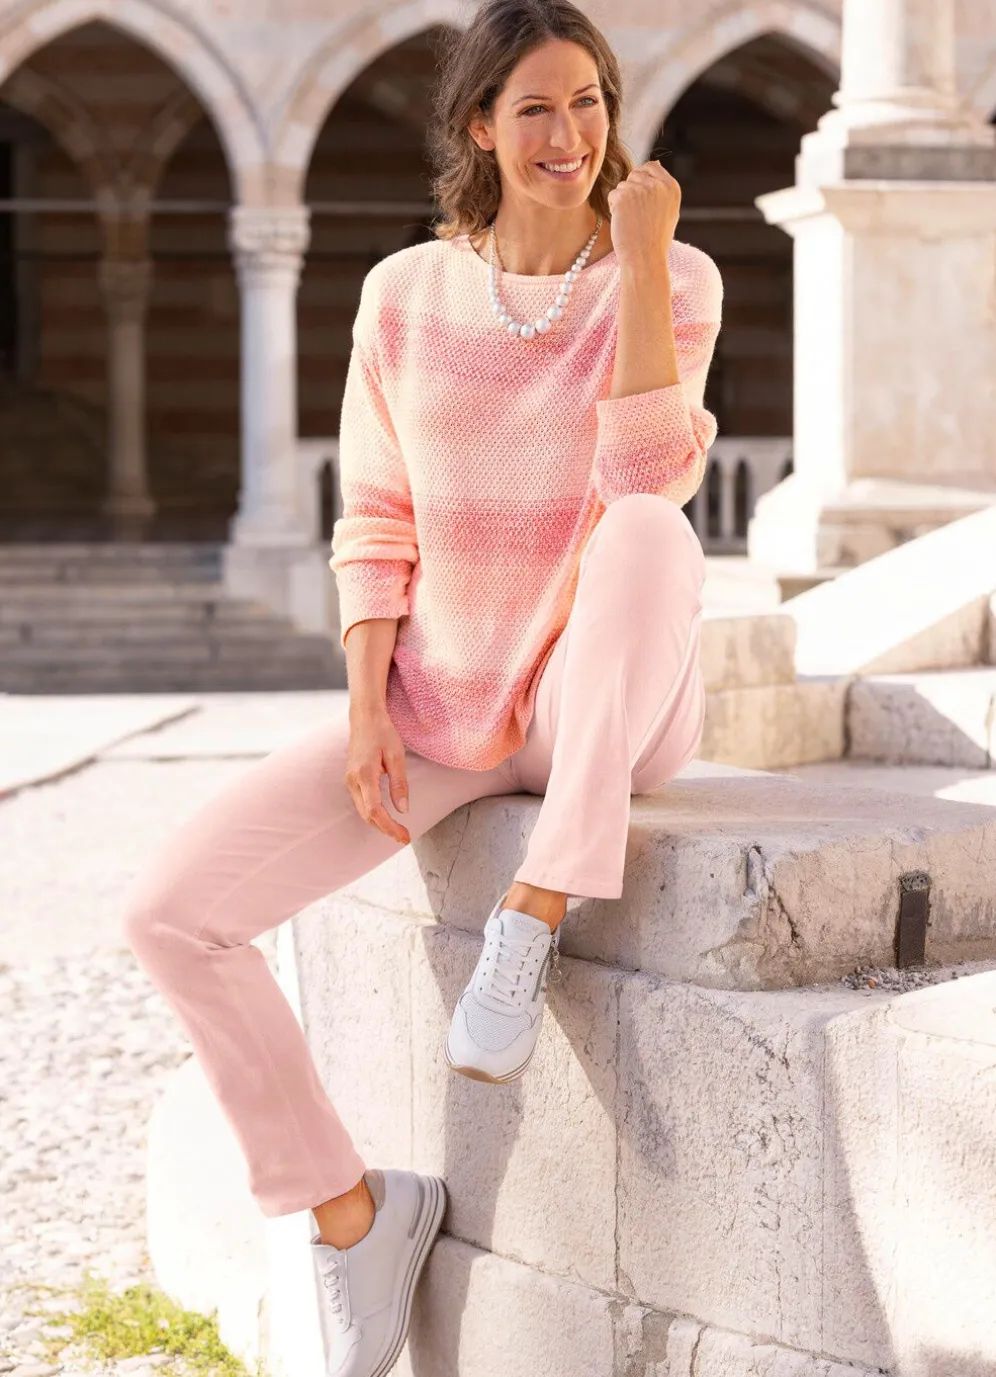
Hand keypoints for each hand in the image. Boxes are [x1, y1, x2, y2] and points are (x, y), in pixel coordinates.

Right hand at [345, 707, 410, 844]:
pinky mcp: (352, 779)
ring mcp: (350, 780)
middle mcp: (353, 781)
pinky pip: (361, 803)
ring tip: (398, 831)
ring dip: (380, 824)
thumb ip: (399, 784)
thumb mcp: (397, 756)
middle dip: (386, 830)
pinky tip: (386, 817)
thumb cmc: (383, 733)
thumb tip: (403, 810)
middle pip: (367, 815)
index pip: (375, 810)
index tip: (404, 836)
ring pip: (363, 811)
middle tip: (405, 838)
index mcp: (365, 775)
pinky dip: (374, 814)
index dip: (389, 827)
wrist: (365, 718)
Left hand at [606, 158, 679, 270]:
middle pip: (634, 175)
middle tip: (637, 216)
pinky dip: (614, 209)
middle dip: (631, 192)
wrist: (645, 259)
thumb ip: (663, 186)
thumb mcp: (669, 210)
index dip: (642, 182)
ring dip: (622, 202)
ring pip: (622, 186)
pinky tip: (624, 223)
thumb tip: (656, 162)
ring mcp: (641, 188)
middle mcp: (658, 184)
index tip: (641, 202)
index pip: (651, 167)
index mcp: (671, 186)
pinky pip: (612, 195)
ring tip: (633, 221)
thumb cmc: (655, 240)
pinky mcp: (624, 196)